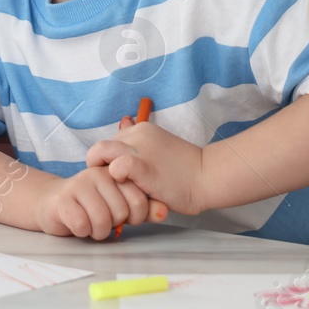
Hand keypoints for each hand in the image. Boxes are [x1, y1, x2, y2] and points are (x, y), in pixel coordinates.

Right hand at [33, 166, 154, 239]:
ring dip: (98, 231)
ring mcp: (79, 184)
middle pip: (121, 211)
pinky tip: (78, 225)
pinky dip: (82, 232)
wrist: (53, 204)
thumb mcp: (121, 205)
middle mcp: (97, 174)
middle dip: (114, 224)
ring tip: (92, 224)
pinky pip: (82, 224)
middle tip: (104, 220)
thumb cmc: (91, 206)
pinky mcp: (63, 199)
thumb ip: (144, 209)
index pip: (139, 199)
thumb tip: (164, 212)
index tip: (124, 217)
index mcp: (115, 172)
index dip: (135, 216)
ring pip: (102, 219)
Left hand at [86, 119, 205, 215]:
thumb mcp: (157, 146)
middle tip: (113, 185)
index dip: (108, 161)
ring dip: (101, 171)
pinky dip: (115, 176)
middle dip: (100, 167)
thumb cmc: (184, 169)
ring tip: (116, 188)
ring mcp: (139, 149)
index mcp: (140, 129)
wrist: (208, 177)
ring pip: (101, 152)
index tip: (117, 177)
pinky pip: (118, 166)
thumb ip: (139, 141)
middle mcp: (136, 134)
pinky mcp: (143, 167)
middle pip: (101, 148)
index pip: (109, 143)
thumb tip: (124, 120)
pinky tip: (127, 186)